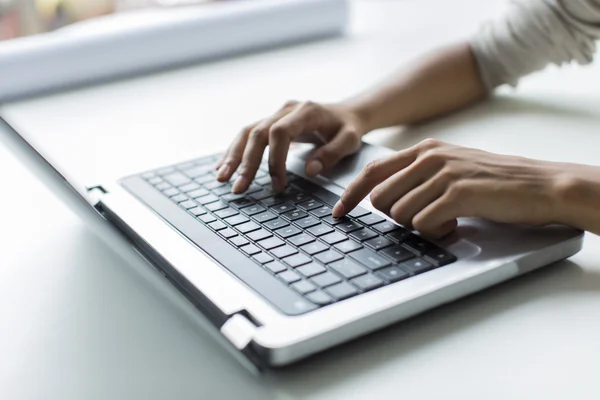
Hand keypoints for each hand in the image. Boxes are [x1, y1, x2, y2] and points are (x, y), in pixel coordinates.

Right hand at [215, 100, 366, 192]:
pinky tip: (223, 166)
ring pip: (247, 132)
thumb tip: (309, 171)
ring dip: (233, 156)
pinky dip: (235, 151)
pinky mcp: (270, 122)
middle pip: (257, 133)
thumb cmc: (348, 128)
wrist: (346, 113)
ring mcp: (276, 114)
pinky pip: (248, 134)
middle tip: (239, 188)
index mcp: (305, 111)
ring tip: (222, 178)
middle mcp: (286, 110)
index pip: (279, 133)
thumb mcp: (349, 140)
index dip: (274, 160)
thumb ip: (331, 154)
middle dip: (246, 163)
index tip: (278, 185)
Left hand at [332, 139, 573, 237]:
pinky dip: (436, 231)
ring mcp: (443, 174)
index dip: (350, 194)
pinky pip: (423, 223)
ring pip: (400, 213)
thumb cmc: (492, 182)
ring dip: (420, 225)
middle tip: (425, 217)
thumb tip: (383, 197)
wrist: (538, 184)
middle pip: (381, 198)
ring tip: (447, 218)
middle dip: (396, 217)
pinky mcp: (457, 193)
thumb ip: (417, 175)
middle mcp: (429, 158)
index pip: (372, 171)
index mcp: (424, 150)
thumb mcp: (449, 167)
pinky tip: (456, 223)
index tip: (338, 213)